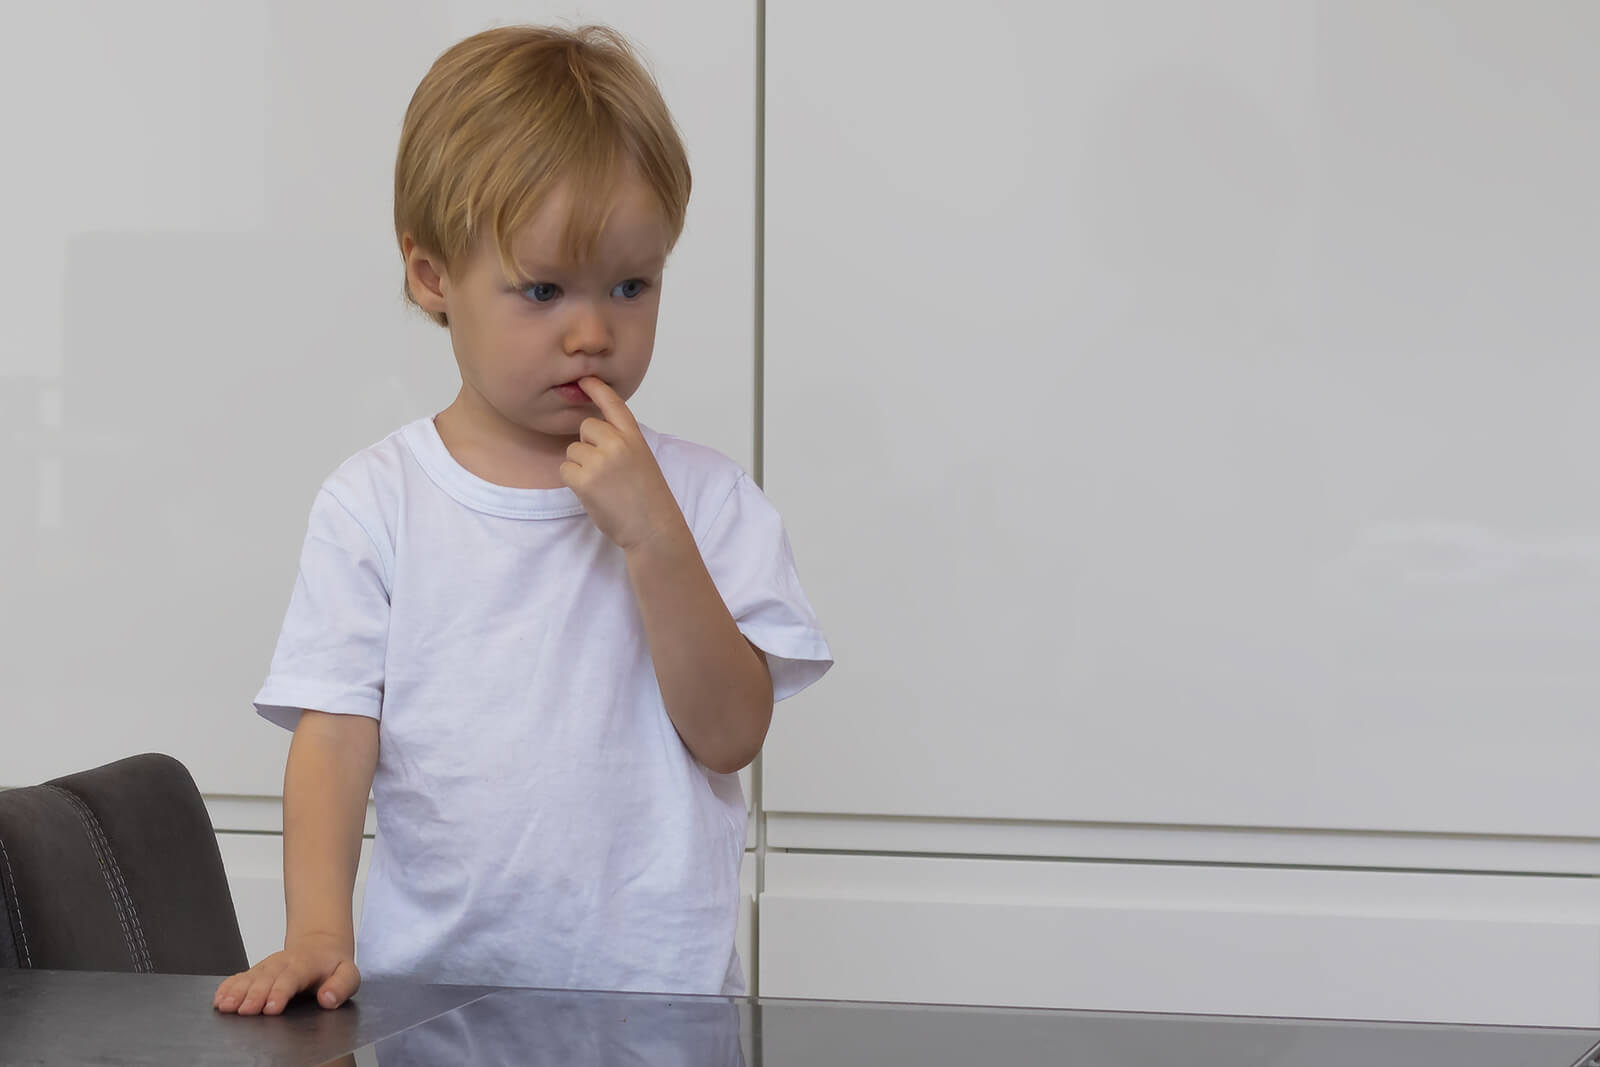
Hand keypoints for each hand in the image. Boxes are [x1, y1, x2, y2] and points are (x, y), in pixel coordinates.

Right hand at [212, 933, 359, 1015]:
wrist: (320, 944)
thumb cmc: (332, 966)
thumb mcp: (349, 973)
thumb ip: (342, 986)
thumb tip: (328, 999)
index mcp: (306, 964)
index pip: (292, 978)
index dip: (280, 992)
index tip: (271, 1008)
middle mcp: (283, 963)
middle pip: (267, 979)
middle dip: (254, 995)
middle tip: (245, 1011)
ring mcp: (268, 967)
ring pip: (250, 978)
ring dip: (237, 992)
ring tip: (226, 1006)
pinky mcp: (257, 971)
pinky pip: (240, 978)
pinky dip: (228, 987)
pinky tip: (219, 999)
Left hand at [561, 376, 686, 551]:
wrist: (652, 526)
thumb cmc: (647, 498)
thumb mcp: (641, 460)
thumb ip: (621, 443)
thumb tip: (593, 432)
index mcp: (634, 437)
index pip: (614, 405)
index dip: (598, 389)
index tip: (585, 378)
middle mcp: (618, 443)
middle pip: (585, 427)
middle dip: (588, 445)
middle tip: (604, 470)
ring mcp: (600, 460)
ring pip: (573, 450)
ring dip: (580, 466)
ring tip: (602, 485)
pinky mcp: (585, 479)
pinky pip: (565, 469)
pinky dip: (573, 481)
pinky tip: (592, 493)